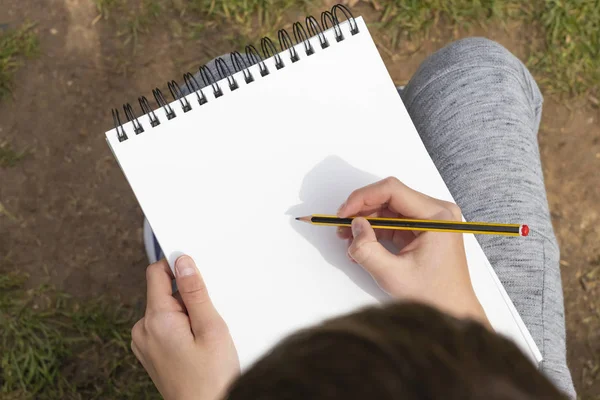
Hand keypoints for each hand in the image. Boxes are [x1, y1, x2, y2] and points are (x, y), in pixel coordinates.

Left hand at [131, 256, 239, 399]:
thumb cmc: (210, 379)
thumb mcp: (211, 328)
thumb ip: (195, 292)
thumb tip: (183, 262)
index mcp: (156, 320)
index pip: (156, 273)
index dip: (177, 266)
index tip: (195, 271)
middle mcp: (143, 330)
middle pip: (164, 293)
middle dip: (188, 298)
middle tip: (208, 320)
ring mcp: (144, 343)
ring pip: (166, 311)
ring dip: (185, 315)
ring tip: (203, 338)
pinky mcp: (150, 353)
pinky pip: (164, 327)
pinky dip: (180, 329)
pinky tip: (195, 346)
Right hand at [337, 177, 489, 325]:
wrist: (453, 313)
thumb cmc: (434, 296)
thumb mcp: (392, 274)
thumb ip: (367, 249)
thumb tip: (354, 226)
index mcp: (436, 216)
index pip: (392, 191)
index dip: (362, 198)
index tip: (343, 213)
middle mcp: (437, 212)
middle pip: (389, 197)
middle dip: (362, 210)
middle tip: (342, 226)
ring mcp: (431, 220)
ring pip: (389, 208)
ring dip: (366, 221)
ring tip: (349, 237)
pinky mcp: (423, 229)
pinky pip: (394, 221)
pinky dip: (376, 230)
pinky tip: (362, 244)